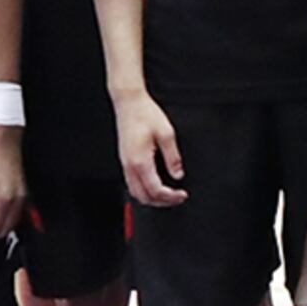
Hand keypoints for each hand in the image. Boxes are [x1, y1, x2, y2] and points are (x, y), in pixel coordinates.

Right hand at [116, 87, 184, 205]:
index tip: (182, 195)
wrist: (129, 103)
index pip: (155, 190)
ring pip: (135, 193)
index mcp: (141, 161)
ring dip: (151, 198)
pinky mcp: (125, 160)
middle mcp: (130, 165)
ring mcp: (125, 163)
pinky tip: (154, 186)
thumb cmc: (145, 114)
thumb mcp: (167, 134)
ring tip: (167, 195)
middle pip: (143, 197)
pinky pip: (132, 183)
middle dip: (162, 202)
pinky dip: (144, 190)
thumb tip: (178, 174)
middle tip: (177, 198)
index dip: (170, 197)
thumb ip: (173, 157)